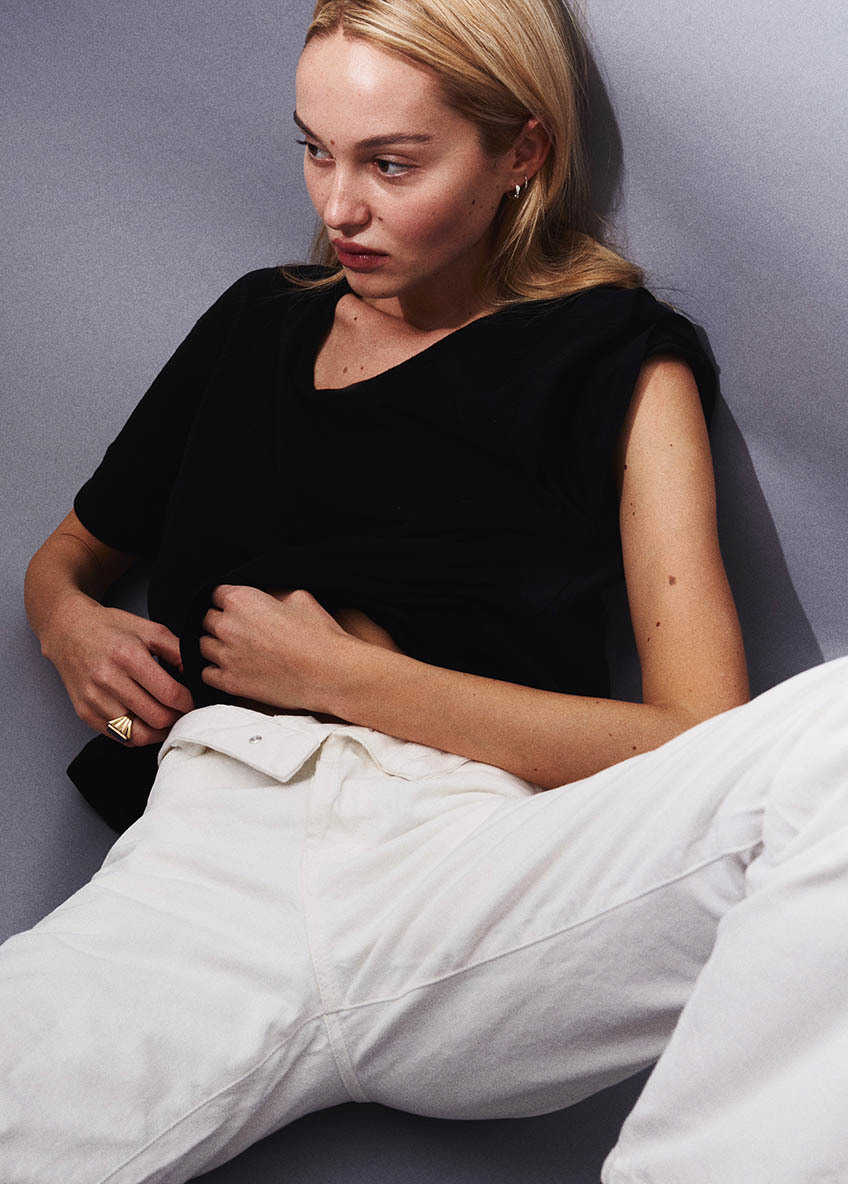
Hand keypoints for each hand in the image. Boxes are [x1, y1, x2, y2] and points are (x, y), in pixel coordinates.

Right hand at [41, 593, 194, 744]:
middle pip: (157, 718)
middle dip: (177, 718)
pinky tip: (146, 722)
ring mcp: (94, 700)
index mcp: (128, 657)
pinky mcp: (85, 713)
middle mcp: (108, 680)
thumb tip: (195, 676)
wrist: (68, 631)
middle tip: (182, 712)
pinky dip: (138, 735)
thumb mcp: (149, 629)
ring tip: (167, 720)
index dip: (188, 702)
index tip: (192, 701)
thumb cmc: (111, 628)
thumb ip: (177, 651)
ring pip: (138, 735)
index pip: (169, 694)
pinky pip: (120, 737)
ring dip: (159, 732)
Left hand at [200, 585, 357, 712]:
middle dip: (221, 621)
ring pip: (203, 645)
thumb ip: (270, 593)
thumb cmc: (318, 634)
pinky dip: (216, 670)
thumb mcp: (298, 597)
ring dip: (217, 645)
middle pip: (207, 619)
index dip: (229, 599)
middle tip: (241, 629)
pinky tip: (232, 668)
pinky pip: (206, 673)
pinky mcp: (230, 682)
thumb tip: (263, 595)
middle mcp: (227, 626)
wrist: (330, 673)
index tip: (239, 607)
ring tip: (237, 649)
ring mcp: (226, 656)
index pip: (216, 593)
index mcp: (241, 600)